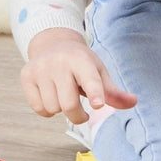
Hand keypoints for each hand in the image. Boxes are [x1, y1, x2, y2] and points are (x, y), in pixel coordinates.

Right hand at [20, 28, 137, 124]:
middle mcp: (59, 62)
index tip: (98, 104)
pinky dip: (48, 110)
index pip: (89, 79)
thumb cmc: (80, 63)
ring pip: (52, 108)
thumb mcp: (99, 71)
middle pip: (68, 104)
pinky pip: (38, 108)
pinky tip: (52, 97)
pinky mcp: (26, 76)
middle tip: (84, 114)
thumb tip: (133, 102)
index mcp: (82, 60)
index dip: (95, 92)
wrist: (52, 44)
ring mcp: (40, 68)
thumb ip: (113, 91)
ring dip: (62, 110)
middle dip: (78, 116)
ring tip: (66, 96)